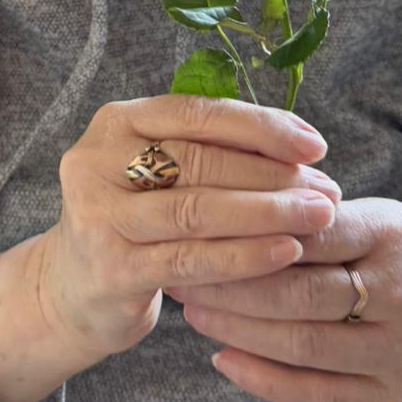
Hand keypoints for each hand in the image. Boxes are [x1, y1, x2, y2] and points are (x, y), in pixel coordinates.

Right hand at [37, 94, 339, 360]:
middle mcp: (98, 159)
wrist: (73, 289)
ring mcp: (99, 215)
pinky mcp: (111, 268)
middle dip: (273, 175)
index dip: (260, 126)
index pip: (198, 112)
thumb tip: (303, 150)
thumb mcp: (159, 173)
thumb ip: (211, 151)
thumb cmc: (137, 220)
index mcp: (116, 121)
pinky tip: (287, 252)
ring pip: (197, 209)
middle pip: (200, 160)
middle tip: (328, 190)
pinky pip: (190, 259)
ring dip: (267, 212)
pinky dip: (245, 255)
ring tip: (318, 217)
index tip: (315, 144)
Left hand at [166, 196, 401, 401]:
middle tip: (182, 273)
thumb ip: (309, 213)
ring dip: (238, 331)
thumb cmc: (394, 246)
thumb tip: (223, 208)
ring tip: (193, 311)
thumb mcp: (368, 212)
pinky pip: (319, 395)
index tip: (198, 227)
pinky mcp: (391, 394)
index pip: (312, 233)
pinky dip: (264, 381)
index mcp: (395, 235)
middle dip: (233, 286)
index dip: (251, 231)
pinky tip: (223, 360)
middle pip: (303, 294)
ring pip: (304, 345)